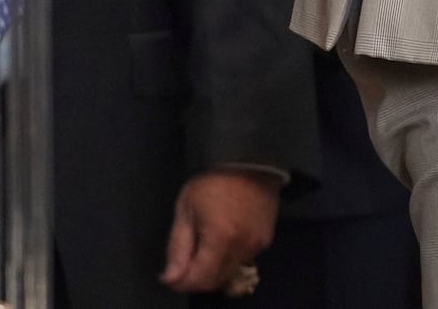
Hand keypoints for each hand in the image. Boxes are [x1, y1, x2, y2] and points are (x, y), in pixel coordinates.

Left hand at [159, 168, 278, 292]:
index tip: (170, 273)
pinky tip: (223, 238)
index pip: (200, 280)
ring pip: (230, 271)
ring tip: (204, 246)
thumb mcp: (186, 210)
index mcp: (221, 239)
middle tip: (185, 260)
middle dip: (197, 277)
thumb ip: (178, 248)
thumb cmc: (212, 179)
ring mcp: (258, 243)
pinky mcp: (267, 237)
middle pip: (217, 280)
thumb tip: (171, 278)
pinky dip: (229, 257)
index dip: (181, 281)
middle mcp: (244, 246)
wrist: (250, 156)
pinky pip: (244, 259)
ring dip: (214, 268)